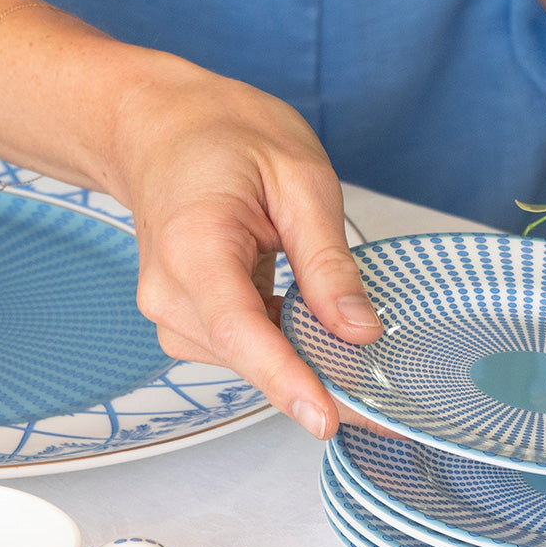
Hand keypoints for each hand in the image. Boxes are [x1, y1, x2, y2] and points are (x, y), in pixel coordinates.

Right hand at [106, 56, 382, 439]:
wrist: (158, 126)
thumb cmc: (222, 136)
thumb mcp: (299, 178)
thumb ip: (328, 261)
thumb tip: (359, 331)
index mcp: (195, 246)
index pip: (242, 332)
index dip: (288, 381)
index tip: (327, 420)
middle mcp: (169, 291)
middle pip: (250, 356)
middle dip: (317, 377)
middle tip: (387, 394)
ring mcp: (169, 311)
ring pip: (249, 359)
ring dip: (299, 354)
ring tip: (336, 321)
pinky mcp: (183, 321)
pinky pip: (242, 349)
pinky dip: (281, 342)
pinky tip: (301, 313)